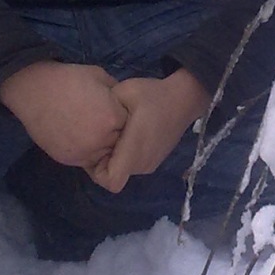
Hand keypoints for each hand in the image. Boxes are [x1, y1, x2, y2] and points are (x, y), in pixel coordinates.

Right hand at [0, 60, 127, 169]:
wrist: (35, 90)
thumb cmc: (69, 79)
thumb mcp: (100, 77)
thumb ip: (117, 94)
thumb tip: (126, 103)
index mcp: (111, 118)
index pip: (131, 124)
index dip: (122, 115)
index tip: (114, 108)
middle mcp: (100, 140)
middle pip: (119, 142)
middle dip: (115, 131)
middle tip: (101, 118)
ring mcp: (83, 153)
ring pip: (104, 155)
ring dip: (102, 145)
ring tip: (90, 128)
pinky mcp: (68, 160)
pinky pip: (87, 160)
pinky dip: (87, 151)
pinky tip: (80, 135)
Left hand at [91, 68, 211, 192]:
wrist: (185, 98)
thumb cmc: (153, 95)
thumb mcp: (124, 92)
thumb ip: (105, 107)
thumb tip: (90, 117)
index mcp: (134, 151)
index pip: (111, 181)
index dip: (97, 171)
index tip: (95, 150)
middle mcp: (142, 164)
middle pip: (115, 176)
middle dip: (104, 161)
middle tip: (100, 137)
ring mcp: (151, 164)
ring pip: (125, 170)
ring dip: (116, 157)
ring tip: (114, 133)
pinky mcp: (155, 160)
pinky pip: (134, 165)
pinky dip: (127, 155)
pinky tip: (128, 135)